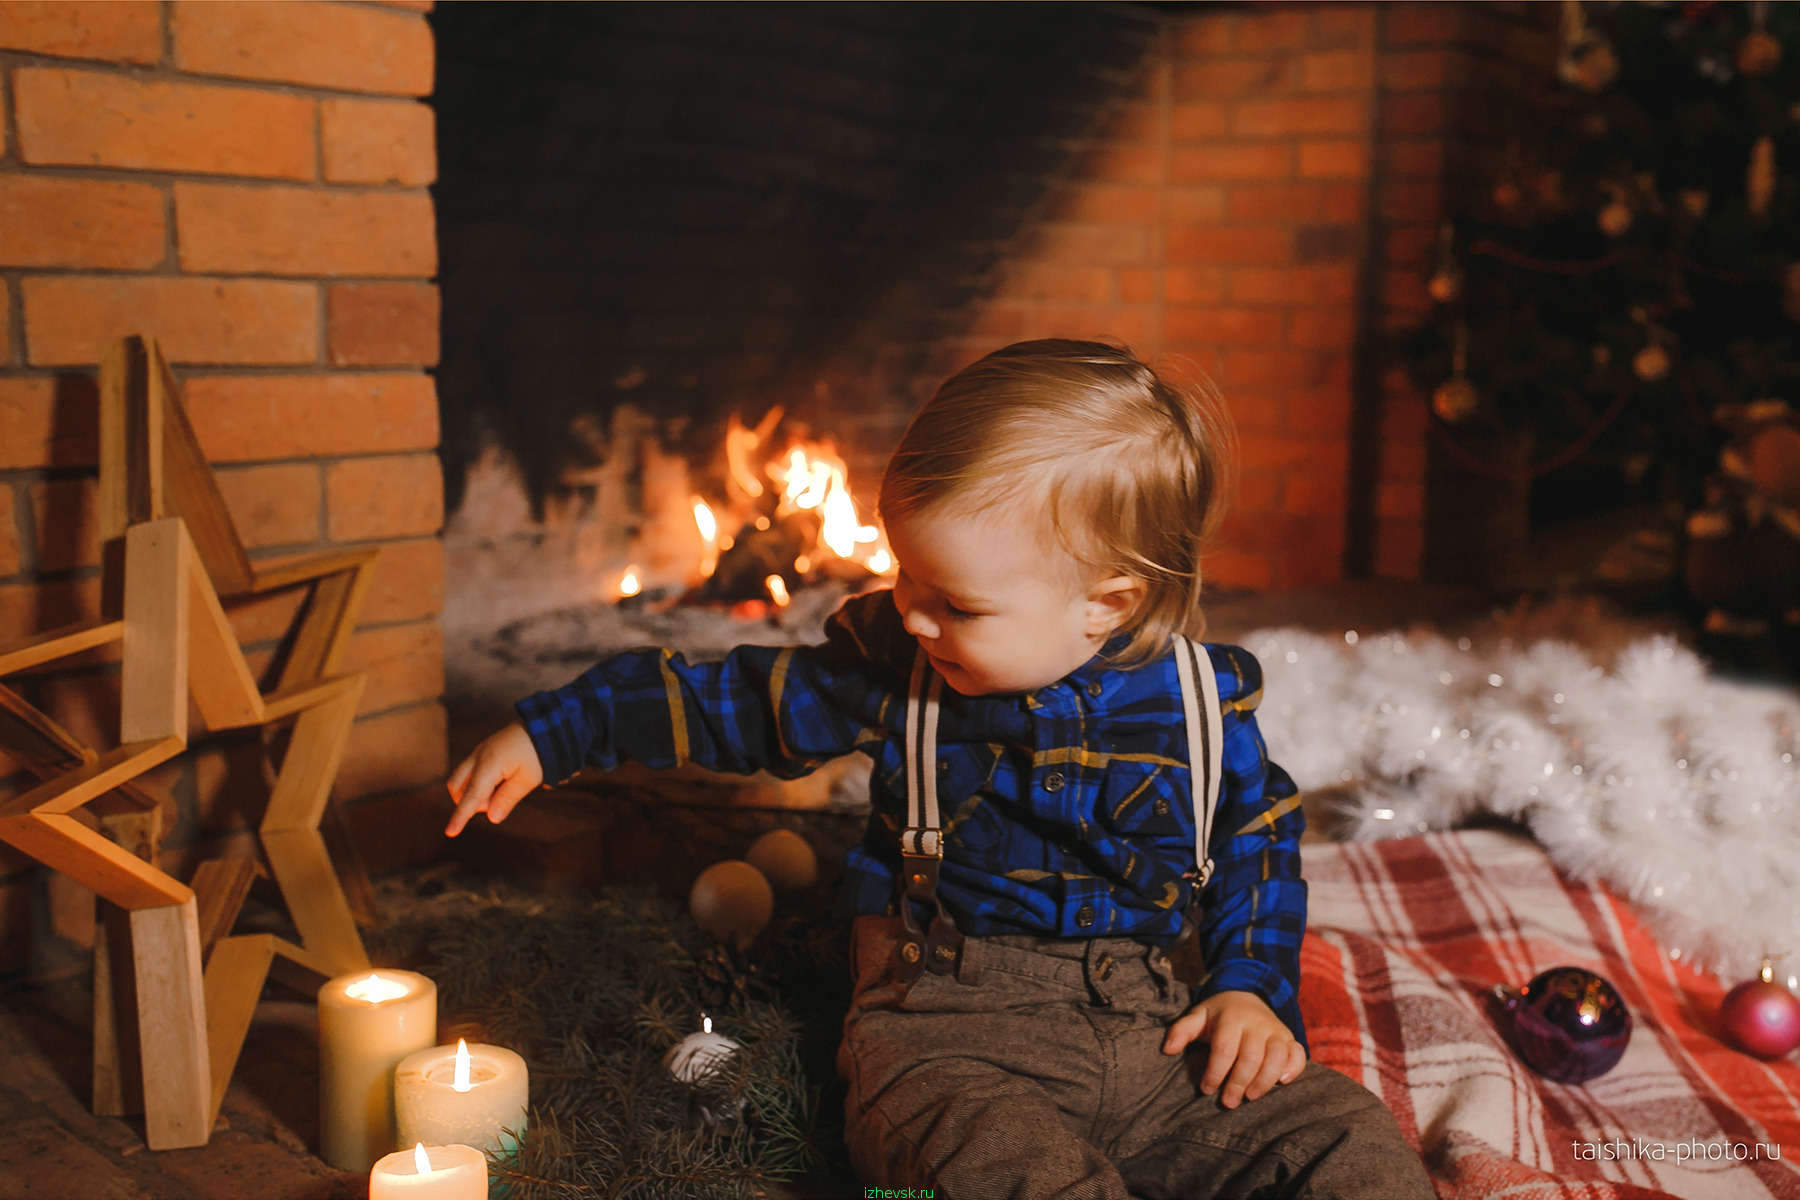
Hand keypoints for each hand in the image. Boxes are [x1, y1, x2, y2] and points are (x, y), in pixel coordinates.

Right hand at [444, 721, 544, 836]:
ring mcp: (478, 751)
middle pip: (457, 787)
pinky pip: (470, 770)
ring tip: (501, 788)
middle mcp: (477, 757)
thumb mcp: (527, 779)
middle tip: (497, 799)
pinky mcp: (482, 750)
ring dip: (472, 792)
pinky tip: (500, 780)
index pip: (471, 797)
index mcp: (489, 765)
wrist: (543, 725)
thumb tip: (491, 818)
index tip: (450, 832)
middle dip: (469, 801)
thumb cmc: (538, 753)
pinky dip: (478, 782)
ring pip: (460, 779)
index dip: (461, 816)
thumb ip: (507, 799)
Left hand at [1161, 990, 1304, 1108]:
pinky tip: (1283, 1083)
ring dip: (1265, 1080)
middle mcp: (1256, 1023)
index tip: (1206, 1089)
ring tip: (1251, 1097)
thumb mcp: (1198, 1016)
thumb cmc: (1218, 1014)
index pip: (1224, 1048)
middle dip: (1239, 1082)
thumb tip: (1167, 1049)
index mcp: (1231, 1018)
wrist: (1246, 995)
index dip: (1215, 1071)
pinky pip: (1298, 1053)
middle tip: (1228, 1102)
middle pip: (1250, 1056)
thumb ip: (1181, 1031)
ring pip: (1276, 1056)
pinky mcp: (1289, 1038)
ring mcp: (1275, 1030)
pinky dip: (1294, 1068)